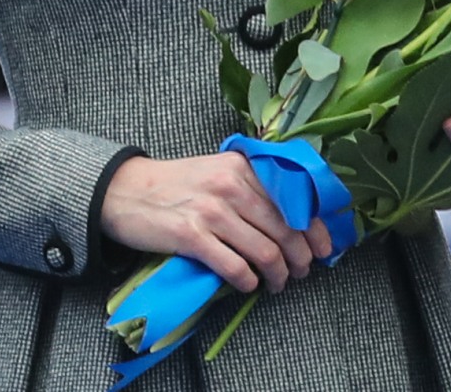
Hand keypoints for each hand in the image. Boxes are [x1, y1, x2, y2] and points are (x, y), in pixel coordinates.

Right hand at [99, 153, 332, 294]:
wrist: (126, 190)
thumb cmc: (177, 184)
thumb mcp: (219, 170)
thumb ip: (252, 185)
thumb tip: (292, 217)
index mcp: (242, 166)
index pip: (294, 199)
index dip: (315, 228)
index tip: (325, 248)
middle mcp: (232, 184)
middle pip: (285, 228)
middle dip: (301, 258)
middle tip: (301, 272)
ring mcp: (212, 210)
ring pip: (266, 251)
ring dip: (278, 276)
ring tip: (277, 284)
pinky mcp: (192, 236)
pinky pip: (235, 267)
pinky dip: (248, 282)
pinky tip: (249, 285)